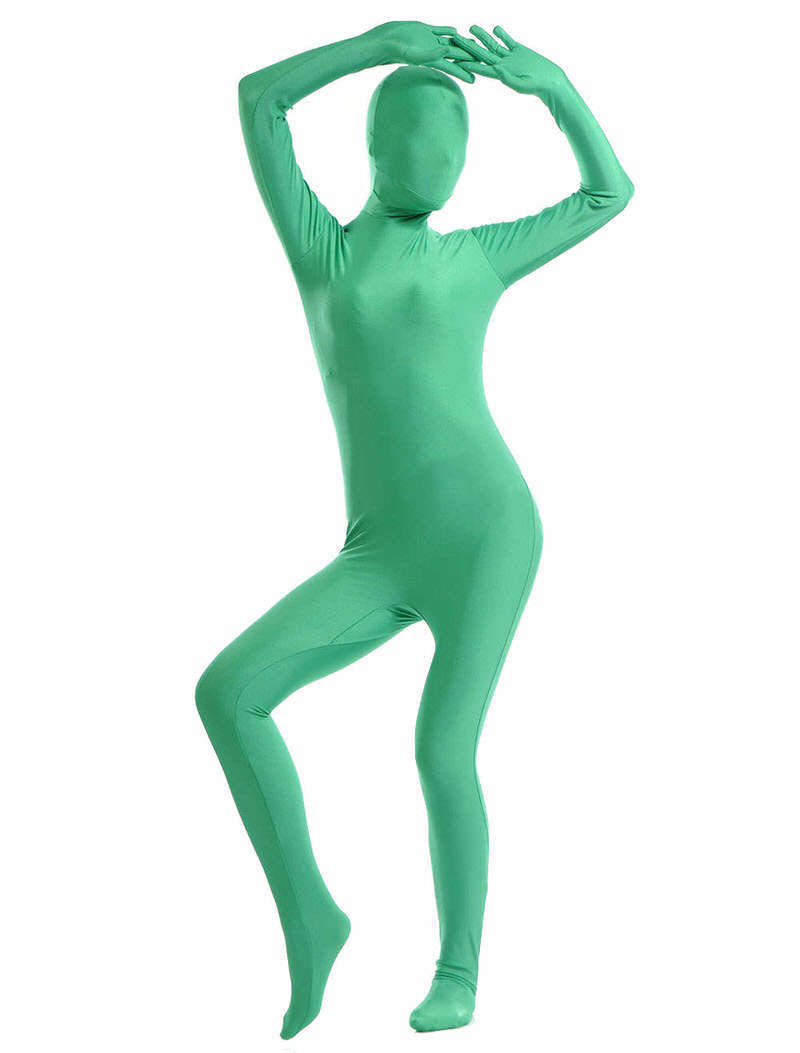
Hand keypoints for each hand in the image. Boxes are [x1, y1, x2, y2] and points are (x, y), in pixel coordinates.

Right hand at [365, 21, 475, 81]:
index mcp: (434, 59)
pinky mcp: (425, 29)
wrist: (385, 41)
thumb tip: (447, 51)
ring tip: (473, 44)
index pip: (453, 67)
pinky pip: (440, 30)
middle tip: (481, 61)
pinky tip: (456, 31)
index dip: (464, 72)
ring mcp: (430, 40)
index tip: (475, 79)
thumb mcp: (415, 56)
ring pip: (450, 41)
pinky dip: (448, 30)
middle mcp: (433, 51)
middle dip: (467, 58)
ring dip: (461, 43)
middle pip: (455, 55)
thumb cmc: (397, 52)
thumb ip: (431, 54)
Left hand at [448, 25, 565, 95]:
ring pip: (493, 44)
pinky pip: (508, 41)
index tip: (456, 59)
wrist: (549, 81)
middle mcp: (502, 65)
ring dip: (482, 36)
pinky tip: (494, 28)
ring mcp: (509, 57)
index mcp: (499, 74)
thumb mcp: (520, 84)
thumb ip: (507, 78)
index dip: (468, 63)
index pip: (480, 67)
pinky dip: (502, 34)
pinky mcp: (519, 50)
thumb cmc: (535, 87)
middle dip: (469, 46)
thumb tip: (496, 68)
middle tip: (455, 38)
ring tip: (472, 27)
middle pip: (482, 54)